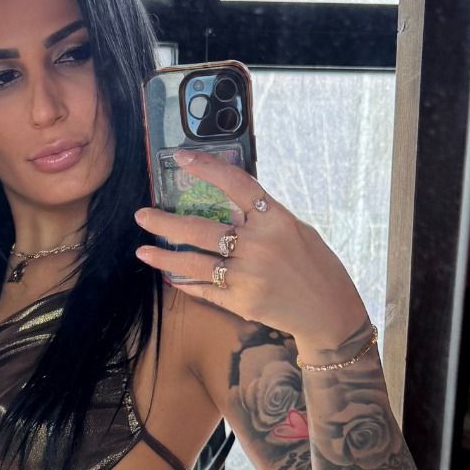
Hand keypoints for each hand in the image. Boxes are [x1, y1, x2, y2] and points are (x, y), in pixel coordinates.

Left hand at [134, 148, 367, 349]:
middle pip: (200, 228)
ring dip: (164, 257)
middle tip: (142, 215)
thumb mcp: (295, 230)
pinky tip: (169, 277)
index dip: (207, 168)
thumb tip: (229, 205)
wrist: (328, 311)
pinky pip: (204, 289)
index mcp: (275, 219)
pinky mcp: (241, 302)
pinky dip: (185, 283)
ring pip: (193, 263)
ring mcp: (247, 276)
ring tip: (142, 252)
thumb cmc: (314, 265)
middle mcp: (258, 245)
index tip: (182, 158)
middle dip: (165, 222)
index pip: (236, 183)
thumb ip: (263, 218)